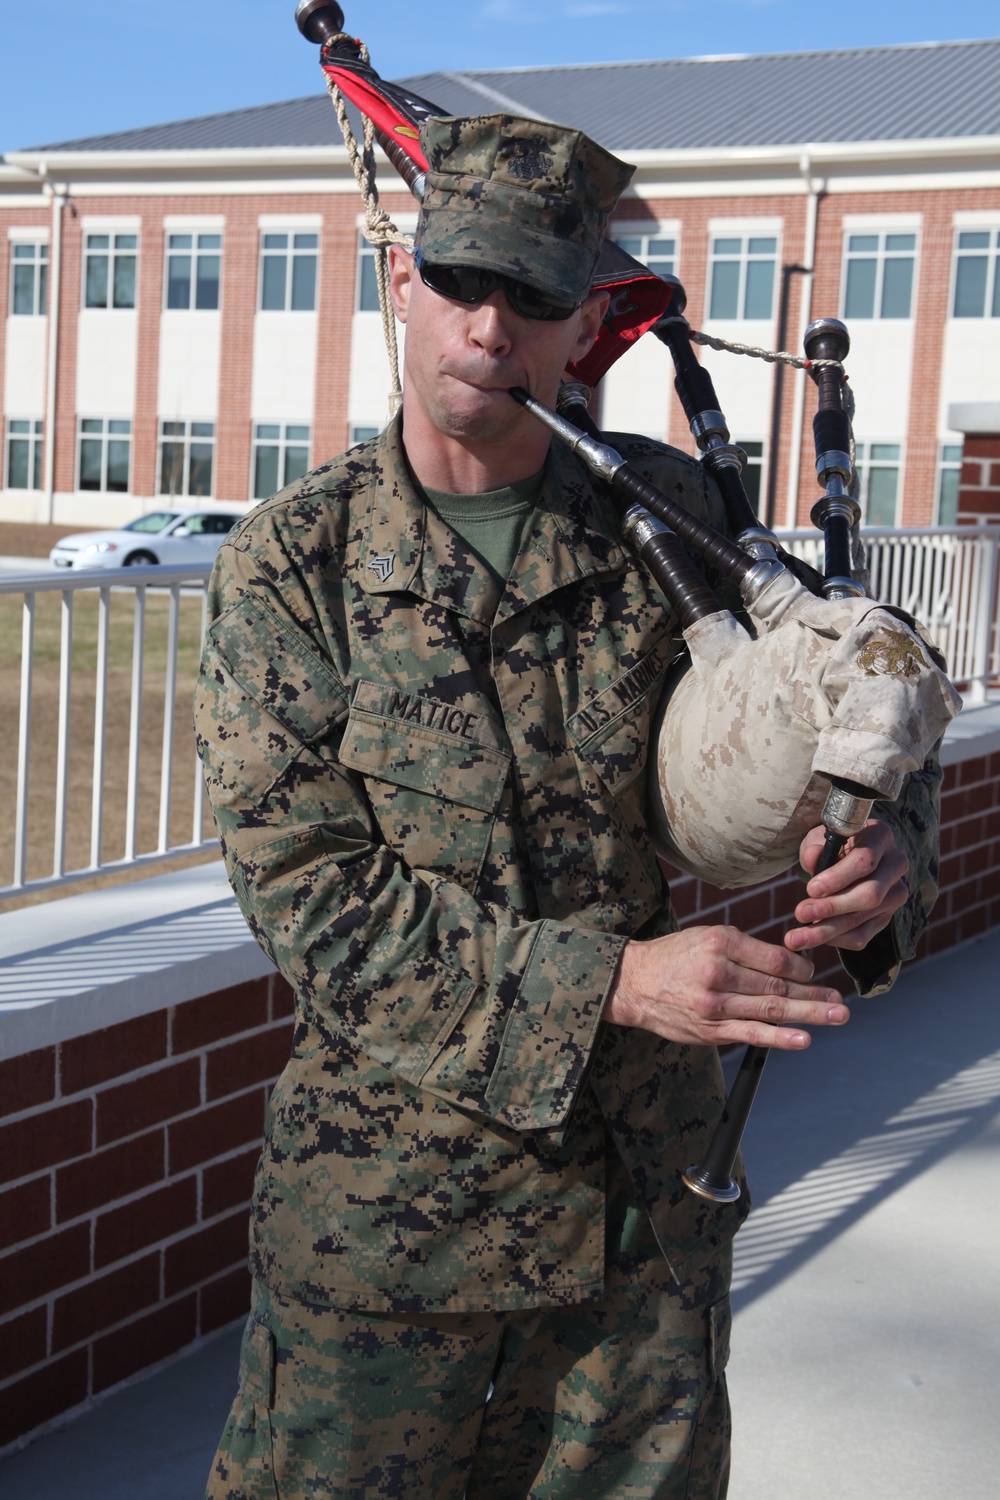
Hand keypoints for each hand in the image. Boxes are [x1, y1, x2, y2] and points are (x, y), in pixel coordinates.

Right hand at [605, 926, 847, 1049]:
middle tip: (840, 1001)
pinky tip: (803, 1039)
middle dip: (814, 993)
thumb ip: (746, 949)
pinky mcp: (710, 1029)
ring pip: (771, 1009)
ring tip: (836, 1015)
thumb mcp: (708, 937)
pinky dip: (779, 1037)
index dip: (802, 967)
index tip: (814, 973)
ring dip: (809, 1014)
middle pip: (778, 984)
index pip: (775, 958)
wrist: (633, 983)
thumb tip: (790, 963)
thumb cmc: (676, 957)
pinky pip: (751, 1034)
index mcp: (721, 943)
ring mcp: (714, 1004)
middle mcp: (718, 972)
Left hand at [785, 819, 907, 953]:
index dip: (838, 877)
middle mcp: (895, 865)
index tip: (811, 888)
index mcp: (880, 837)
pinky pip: (862, 935)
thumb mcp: (817, 839)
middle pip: (870, 894)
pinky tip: (813, 937)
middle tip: (801, 913)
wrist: (842, 859)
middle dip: (832, 907)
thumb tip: (813, 856)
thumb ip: (814, 848)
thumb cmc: (829, 846)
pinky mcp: (885, 917)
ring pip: (864, 918)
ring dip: (827, 930)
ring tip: (797, 937)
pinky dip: (835, 939)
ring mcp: (894, 894)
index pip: (866, 860)